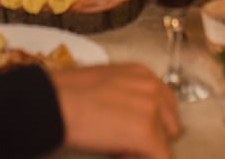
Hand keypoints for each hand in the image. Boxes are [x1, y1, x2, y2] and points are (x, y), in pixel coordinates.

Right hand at [51, 64, 180, 157]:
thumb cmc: (65, 93)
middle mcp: (153, 88)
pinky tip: (120, 156)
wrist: (53, 102)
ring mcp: (152, 111)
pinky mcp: (147, 135)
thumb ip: (125, 94)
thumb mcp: (103, 82)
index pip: (165, 104)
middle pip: (171, 124)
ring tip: (120, 150)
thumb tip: (126, 118)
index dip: (150, 122)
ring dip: (147, 150)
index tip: (129, 132)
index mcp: (142, 74)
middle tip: (125, 144)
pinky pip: (161, 158)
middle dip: (154, 137)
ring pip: (166, 143)